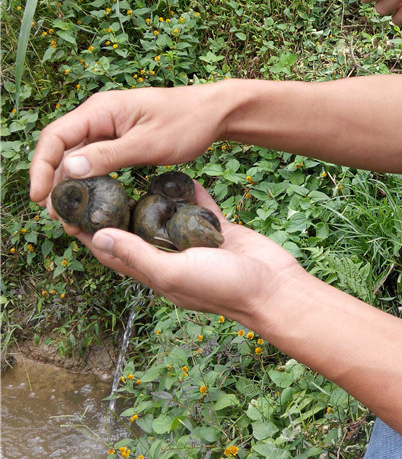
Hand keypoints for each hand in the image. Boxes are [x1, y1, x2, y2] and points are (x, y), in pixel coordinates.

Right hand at [29, 84, 228, 207]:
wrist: (215, 113)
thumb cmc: (187, 122)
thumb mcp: (148, 143)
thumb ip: (110, 156)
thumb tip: (69, 170)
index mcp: (101, 110)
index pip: (55, 137)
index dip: (41, 167)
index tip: (38, 197)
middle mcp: (99, 116)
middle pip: (61, 149)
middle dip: (53, 182)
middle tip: (55, 217)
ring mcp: (109, 128)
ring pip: (77, 157)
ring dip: (69, 185)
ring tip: (68, 217)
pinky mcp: (121, 139)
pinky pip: (96, 160)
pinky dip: (89, 181)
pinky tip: (89, 203)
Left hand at [81, 183, 300, 326]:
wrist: (273, 288)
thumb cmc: (222, 287)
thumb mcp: (173, 271)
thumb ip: (137, 254)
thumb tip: (97, 236)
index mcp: (154, 272)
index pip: (111, 251)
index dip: (89, 232)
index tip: (70, 209)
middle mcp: (170, 256)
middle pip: (135, 230)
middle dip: (115, 209)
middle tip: (99, 180)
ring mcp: (194, 242)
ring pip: (166, 216)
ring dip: (152, 198)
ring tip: (133, 171)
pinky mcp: (217, 229)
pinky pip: (198, 207)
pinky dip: (189, 192)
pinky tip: (180, 174)